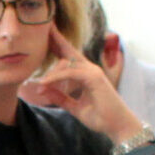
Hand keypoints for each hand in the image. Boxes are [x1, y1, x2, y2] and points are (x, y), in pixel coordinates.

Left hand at [18, 29, 147, 148]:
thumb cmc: (100, 117)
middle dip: (56, 40)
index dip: (59, 45)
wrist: (117, 126)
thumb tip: (43, 91)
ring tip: (37, 84)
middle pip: (69, 51)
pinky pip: (71, 73)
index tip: (46, 36)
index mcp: (86, 74)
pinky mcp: (94, 78)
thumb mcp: (74, 107)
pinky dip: (56, 78)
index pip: (70, 57)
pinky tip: (44, 83)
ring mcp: (93, 72)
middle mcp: (90, 69)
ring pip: (66, 64)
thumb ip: (61, 98)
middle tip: (44, 29)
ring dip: (51, 74)